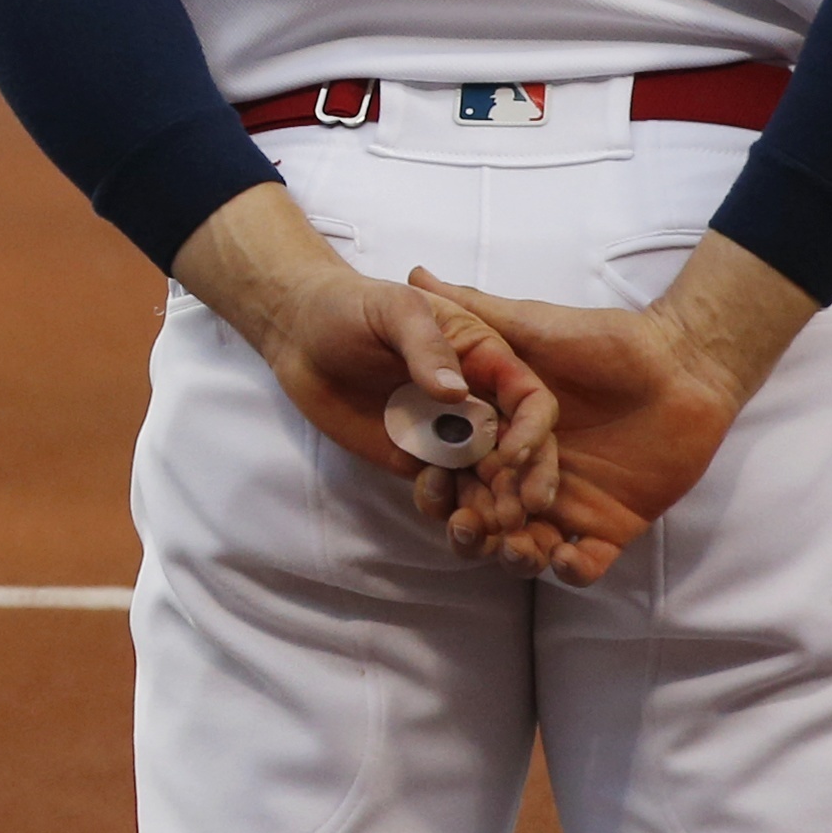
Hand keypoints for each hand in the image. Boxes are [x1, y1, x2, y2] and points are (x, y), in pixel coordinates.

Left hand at [171, 183, 561, 498]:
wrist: (300, 335)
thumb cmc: (350, 306)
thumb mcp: (392, 308)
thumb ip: (425, 345)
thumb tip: (456, 393)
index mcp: (486, 357)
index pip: (530, 399)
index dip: (531, 431)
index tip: (511, 457)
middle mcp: (476, 399)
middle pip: (518, 447)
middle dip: (520, 482)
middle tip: (511, 512)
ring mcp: (447, 432)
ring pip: (484, 477)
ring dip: (490, 503)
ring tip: (485, 526)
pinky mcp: (416, 456)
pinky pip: (443, 489)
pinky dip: (446, 502)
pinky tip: (429, 495)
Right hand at [410, 234, 820, 584]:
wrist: (680, 365)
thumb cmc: (604, 341)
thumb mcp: (531, 325)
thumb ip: (475, 310)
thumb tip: (415, 275)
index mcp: (503, 437)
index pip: (460, 473)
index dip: (441, 486)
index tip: (431, 489)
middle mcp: (529, 476)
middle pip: (487, 518)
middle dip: (472, 532)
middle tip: (468, 531)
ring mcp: (568, 504)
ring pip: (528, 548)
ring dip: (515, 557)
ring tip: (515, 549)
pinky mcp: (611, 526)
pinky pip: (585, 563)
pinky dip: (571, 570)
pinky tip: (562, 557)